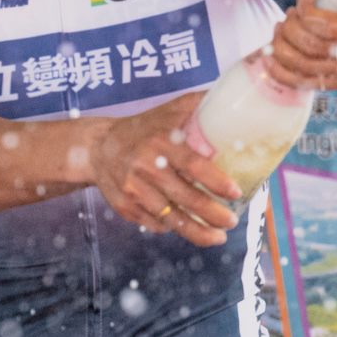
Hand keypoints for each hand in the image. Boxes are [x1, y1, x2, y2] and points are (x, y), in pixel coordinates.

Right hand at [89, 92, 242, 247]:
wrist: (98, 147)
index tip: (235, 192)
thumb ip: (201, 104)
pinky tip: (188, 228)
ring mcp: (133, 190)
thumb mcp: (170, 109)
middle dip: (213, 214)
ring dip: (198, 232)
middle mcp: (145, 167)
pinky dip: (173, 229)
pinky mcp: (125, 206)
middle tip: (232, 221)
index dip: (216, 181)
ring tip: (218, 236)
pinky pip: (154, 224)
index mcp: (160, 142)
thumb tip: (239, 99)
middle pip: (185, 198)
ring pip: (170, 219)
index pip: (192, 164)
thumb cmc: (143, 128)